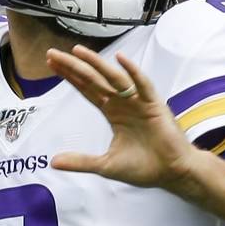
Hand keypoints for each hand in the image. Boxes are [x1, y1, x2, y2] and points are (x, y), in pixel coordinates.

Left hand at [45, 45, 198, 189]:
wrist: (172, 174)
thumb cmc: (144, 167)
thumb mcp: (105, 165)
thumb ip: (80, 161)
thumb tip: (53, 163)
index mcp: (112, 112)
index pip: (86, 88)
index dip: (69, 76)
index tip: (52, 63)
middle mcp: (123, 102)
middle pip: (93, 79)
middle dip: (73, 66)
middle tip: (52, 53)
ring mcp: (138, 101)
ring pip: (113, 77)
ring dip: (96, 63)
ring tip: (77, 51)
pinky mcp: (154, 105)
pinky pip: (143, 85)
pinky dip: (132, 72)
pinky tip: (120, 59)